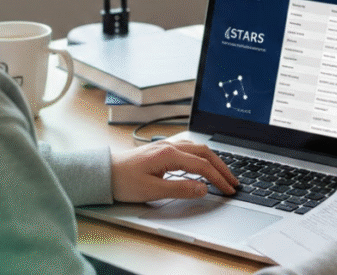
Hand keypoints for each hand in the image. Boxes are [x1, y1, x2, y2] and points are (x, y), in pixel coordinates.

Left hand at [110, 140, 239, 201]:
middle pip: (204, 153)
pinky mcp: (161, 150)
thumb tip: (203, 188)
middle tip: (233, 181)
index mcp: (169, 154)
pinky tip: (202, 163)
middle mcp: (169, 146)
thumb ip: (180, 189)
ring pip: (197, 148)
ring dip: (213, 160)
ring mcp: (165, 146)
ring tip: (223, 173)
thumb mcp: (152, 190)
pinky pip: (188, 148)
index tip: (229, 190)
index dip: (218, 178)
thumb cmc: (123, 181)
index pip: (202, 166)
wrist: (103, 173)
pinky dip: (201, 156)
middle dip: (221, 167)